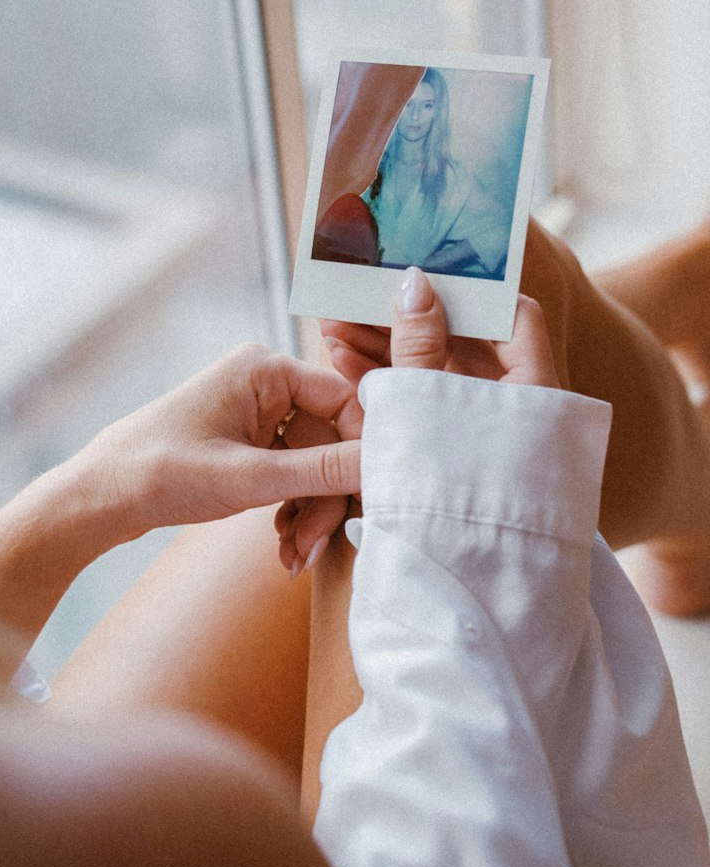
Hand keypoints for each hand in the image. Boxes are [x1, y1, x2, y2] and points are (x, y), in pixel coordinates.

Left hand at [81, 343, 361, 540]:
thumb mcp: (250, 478)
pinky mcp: (247, 442)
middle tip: (313, 546)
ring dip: (309, 513)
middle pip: (329, 440)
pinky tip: (283, 544)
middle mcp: (264, 382)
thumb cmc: (162, 472)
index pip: (345, 399)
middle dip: (325, 497)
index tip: (373, 495)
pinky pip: (290, 473)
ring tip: (293, 555)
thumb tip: (385, 463)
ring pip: (312, 463)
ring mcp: (255, 413)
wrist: (101, 497)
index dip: (362, 449)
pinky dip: (292, 510)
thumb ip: (322, 471)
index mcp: (264, 368)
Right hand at [276, 268, 558, 573]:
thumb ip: (419, 347)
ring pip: (436, 372)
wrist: (457, 592)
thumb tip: (415, 282)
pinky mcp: (456, 452)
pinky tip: (344, 365)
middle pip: (463, 341)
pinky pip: (424, 403)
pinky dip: (388, 383)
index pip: (510, 315)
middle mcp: (515, 407)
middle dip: (404, 320)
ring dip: (386, 349)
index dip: (465, 291)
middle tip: (354, 300)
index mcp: (533, 392)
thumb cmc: (453, 501)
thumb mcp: (429, 410)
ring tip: (333, 333)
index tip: (415, 274)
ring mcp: (485, 432)